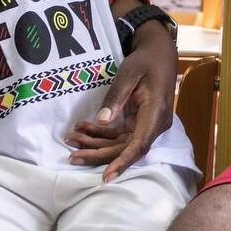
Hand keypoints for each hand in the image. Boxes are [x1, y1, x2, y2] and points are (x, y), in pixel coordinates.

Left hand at [64, 16, 177, 178]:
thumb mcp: (129, 74)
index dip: (122, 162)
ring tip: (72, 138)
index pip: (139, 145)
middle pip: (125, 148)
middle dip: (97, 153)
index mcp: (156, 113)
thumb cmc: (146, 61)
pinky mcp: (139, 123)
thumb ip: (115, 97)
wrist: (159, 53)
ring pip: (120, 144)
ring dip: (96, 144)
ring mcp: (147, 125)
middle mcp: (154, 124)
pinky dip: (101, 134)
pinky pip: (119, 135)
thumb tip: (101, 120)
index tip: (105, 177)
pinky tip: (83, 128)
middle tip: (71, 154)